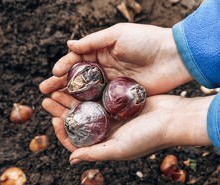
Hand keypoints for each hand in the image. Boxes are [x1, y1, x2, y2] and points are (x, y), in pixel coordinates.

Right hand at [39, 23, 191, 95]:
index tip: (52, 76)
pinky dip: (90, 107)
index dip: (63, 68)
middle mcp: (105, 68)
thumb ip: (93, 42)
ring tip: (55, 105)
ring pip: (88, 92)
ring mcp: (113, 84)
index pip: (77, 61)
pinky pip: (103, 102)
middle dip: (60, 85)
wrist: (175, 57)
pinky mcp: (123, 97)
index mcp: (102, 51)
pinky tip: (78, 113)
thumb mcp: (118, 35)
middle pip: (78, 79)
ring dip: (71, 98)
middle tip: (44, 93)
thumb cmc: (147, 41)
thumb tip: (69, 45)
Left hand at [42, 92, 212, 163]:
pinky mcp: (119, 103)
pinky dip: (87, 90)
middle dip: (61, 111)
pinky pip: (98, 96)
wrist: (174, 118)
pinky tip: (78, 81)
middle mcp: (106, 132)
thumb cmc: (149, 137)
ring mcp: (113, 117)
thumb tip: (71, 160)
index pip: (77, 142)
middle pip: (78, 122)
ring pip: (85, 107)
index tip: (55, 120)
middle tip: (47, 99)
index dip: (63, 133)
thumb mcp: (119, 148)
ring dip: (71, 98)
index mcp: (104, 146)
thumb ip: (95, 154)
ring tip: (56, 88)